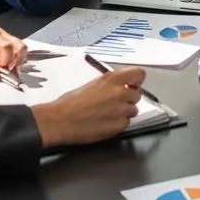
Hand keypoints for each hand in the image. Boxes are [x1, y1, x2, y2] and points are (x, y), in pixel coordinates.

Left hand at [0, 22, 26, 80]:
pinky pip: (15, 49)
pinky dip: (14, 59)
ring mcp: (3, 36)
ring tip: (5, 71)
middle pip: (19, 46)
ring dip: (17, 61)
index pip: (7, 47)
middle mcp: (0, 33)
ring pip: (20, 47)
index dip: (6, 61)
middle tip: (5, 73)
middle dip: (16, 62)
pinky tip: (4, 66)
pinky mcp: (3, 41)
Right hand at [30, 67, 144, 147]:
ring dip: (124, 113)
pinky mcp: (118, 126)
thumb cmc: (71, 102)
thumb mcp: (94, 84)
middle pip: (137, 95)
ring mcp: (120, 110)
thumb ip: (111, 84)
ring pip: (133, 110)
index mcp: (113, 79)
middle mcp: (120, 93)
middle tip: (114, 104)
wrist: (59, 120)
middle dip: (127, 100)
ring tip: (107, 115)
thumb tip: (121, 86)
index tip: (132, 85)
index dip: (137, 81)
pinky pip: (126, 124)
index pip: (140, 74)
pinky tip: (105, 123)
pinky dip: (118, 124)